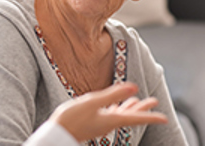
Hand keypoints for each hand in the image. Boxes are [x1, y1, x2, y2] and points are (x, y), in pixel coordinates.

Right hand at [49, 82, 167, 142]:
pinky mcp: (94, 121)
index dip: (150, 116)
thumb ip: (112, 94)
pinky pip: (111, 114)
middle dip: (142, 108)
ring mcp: (101, 123)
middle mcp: (109, 123)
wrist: (57, 133)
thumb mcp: (92, 102)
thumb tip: (134, 87)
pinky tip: (115, 106)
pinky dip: (117, 108)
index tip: (164, 117)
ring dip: (130, 107)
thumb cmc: (73, 118)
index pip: (135, 118)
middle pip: (130, 115)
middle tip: (154, 101)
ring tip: (137, 100)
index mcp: (111, 119)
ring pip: (121, 114)